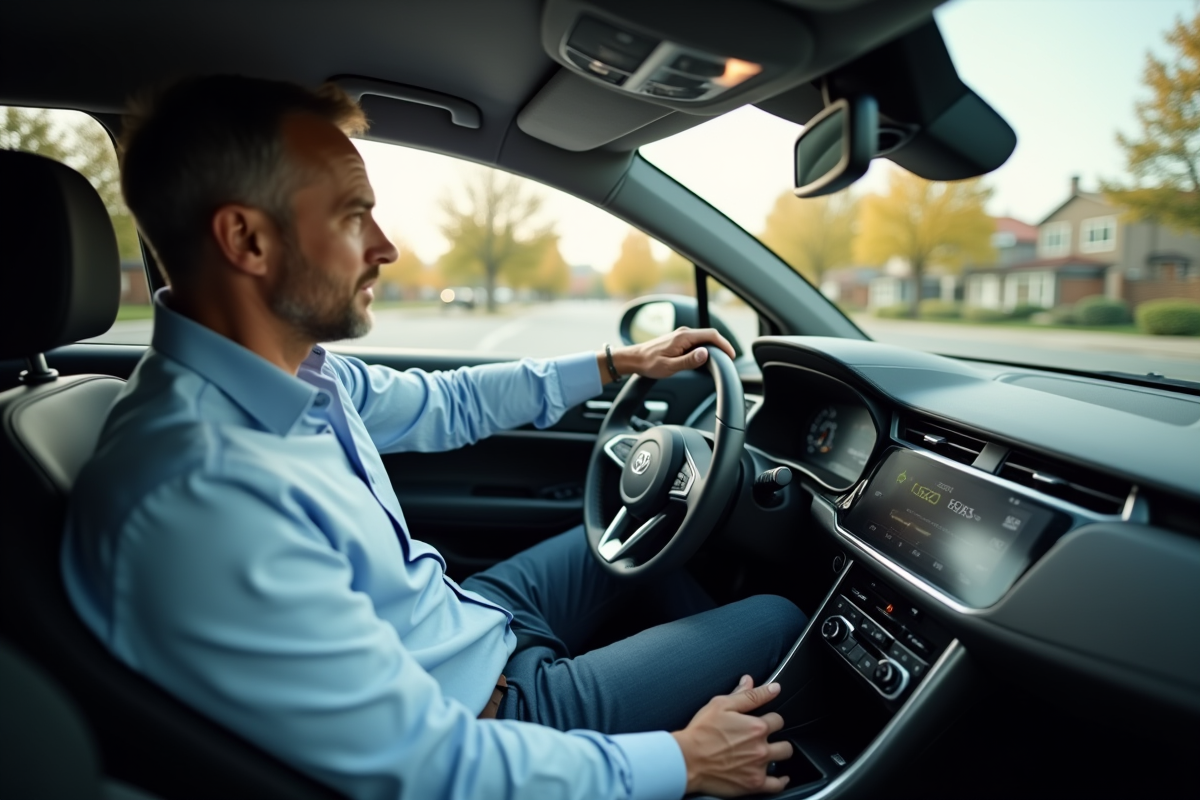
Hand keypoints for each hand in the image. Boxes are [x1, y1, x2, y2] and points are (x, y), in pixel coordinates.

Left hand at [599, 327, 736, 384]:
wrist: (634, 359)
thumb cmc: (649, 364)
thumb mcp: (669, 366)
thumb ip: (689, 361)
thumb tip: (705, 354)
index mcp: (684, 337)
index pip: (711, 335)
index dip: (725, 345)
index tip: (732, 355)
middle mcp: (684, 333)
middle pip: (710, 336)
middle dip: (722, 346)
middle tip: (729, 359)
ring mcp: (681, 336)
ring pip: (704, 339)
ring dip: (714, 347)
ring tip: (721, 359)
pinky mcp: (679, 340)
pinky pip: (697, 341)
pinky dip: (706, 348)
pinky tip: (707, 358)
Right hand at [670, 675, 792, 796]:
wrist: (687, 760)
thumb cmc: (700, 733)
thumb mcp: (721, 705)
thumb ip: (748, 696)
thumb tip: (771, 687)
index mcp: (756, 727)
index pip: (778, 720)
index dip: (771, 719)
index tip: (764, 721)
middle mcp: (761, 748)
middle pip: (785, 742)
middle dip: (777, 738)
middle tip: (765, 739)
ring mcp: (758, 768)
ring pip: (783, 759)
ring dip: (778, 755)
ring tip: (769, 753)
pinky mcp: (753, 784)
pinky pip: (777, 785)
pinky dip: (781, 781)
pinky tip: (780, 777)